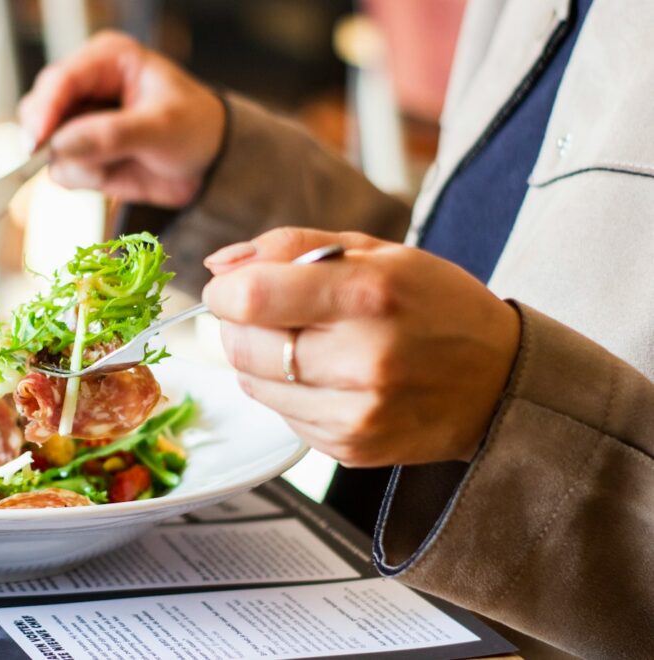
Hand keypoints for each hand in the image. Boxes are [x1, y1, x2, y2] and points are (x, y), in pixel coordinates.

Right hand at [18, 31, 224, 206]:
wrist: (208, 165)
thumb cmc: (196, 129)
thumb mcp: (162, 127)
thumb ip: (113, 134)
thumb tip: (62, 145)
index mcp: (107, 60)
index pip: (61, 79)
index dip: (45, 110)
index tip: (36, 141)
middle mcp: (86, 87)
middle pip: (39, 109)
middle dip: (55, 140)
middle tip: (83, 159)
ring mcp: (79, 122)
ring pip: (46, 146)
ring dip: (78, 163)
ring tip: (117, 163)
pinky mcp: (79, 153)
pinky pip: (61, 171)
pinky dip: (83, 178)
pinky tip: (111, 173)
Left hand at [202, 228, 521, 466]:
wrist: (499, 381)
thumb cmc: (434, 304)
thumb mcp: (374, 251)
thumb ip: (289, 247)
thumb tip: (219, 266)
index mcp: (369, 294)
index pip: (252, 298)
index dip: (226, 291)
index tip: (233, 288)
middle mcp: (363, 358)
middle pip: (243, 346)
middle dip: (240, 325)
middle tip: (273, 314)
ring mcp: (357, 411)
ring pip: (254, 383)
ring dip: (263, 361)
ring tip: (309, 344)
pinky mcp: (351, 447)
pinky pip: (282, 415)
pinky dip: (289, 393)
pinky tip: (329, 377)